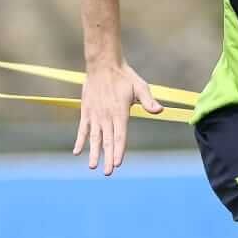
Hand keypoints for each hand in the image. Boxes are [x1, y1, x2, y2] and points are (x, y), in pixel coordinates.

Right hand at [73, 60, 160, 175]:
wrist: (103, 64)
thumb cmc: (124, 76)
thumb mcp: (140, 86)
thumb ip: (148, 101)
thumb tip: (160, 110)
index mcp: (120, 112)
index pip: (120, 135)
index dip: (119, 150)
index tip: (118, 163)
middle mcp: (106, 116)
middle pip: (107, 140)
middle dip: (108, 158)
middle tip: (108, 173)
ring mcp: (95, 115)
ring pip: (94, 138)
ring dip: (93, 153)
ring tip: (92, 166)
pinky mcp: (86, 111)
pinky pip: (82, 129)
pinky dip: (80, 140)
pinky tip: (77, 152)